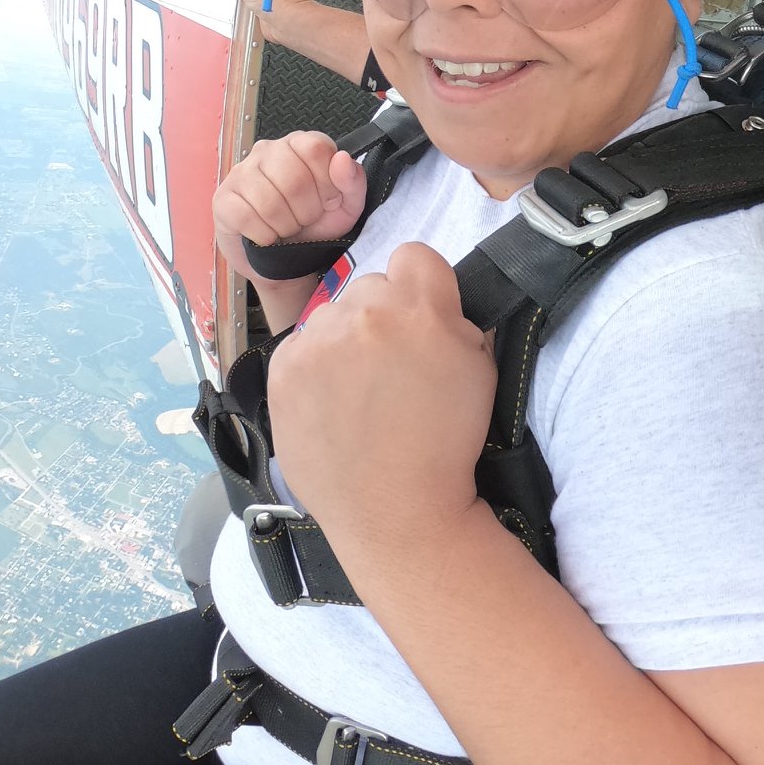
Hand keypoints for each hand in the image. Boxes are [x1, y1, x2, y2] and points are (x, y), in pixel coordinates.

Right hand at [212, 131, 366, 282]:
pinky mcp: (223, 198)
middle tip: (304, 219)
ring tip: (286, 228)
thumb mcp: (345, 207)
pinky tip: (266, 236)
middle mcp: (268, 151)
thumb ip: (353, 182)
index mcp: (300, 145)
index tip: (327, 200)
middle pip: (294, 178)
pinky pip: (246, 217)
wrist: (285, 260)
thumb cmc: (314, 226)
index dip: (327, 183)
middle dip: (306, 211)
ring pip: (269, 201)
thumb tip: (342, 159)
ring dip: (285, 226)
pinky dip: (263, 235)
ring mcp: (241, 172)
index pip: (316, 149)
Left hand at [266, 242, 495, 548]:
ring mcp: (319, 341)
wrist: (395, 510)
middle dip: (381, 317)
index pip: (414, 255)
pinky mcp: (284, 368)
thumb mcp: (479, 369)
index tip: (419, 320)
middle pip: (371, 286)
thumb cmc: (445, 444)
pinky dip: (313, 368)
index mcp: (421, 309)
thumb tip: (432, 303)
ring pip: (332, 316)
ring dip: (344, 341)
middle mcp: (365, 314)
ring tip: (357, 394)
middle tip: (390, 368)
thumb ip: (454, 321)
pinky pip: (301, 346)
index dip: (420, 286)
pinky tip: (330, 405)